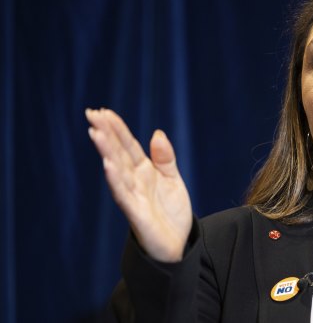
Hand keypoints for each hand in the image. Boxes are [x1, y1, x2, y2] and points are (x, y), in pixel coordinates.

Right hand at [86, 108, 192, 261]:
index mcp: (143, 170)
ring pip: (117, 169)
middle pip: (118, 153)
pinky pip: (123, 193)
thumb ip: (165, 158)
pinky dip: (115, 178)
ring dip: (106, 151)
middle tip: (91, 113)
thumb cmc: (171, 212)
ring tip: (95, 132)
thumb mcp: (172, 179)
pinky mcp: (135, 213)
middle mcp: (134, 180)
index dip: (117, 128)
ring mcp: (133, 196)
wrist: (178, 244)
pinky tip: (108, 164)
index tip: (104, 111)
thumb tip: (157, 133)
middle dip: (106, 133)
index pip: (127, 145)